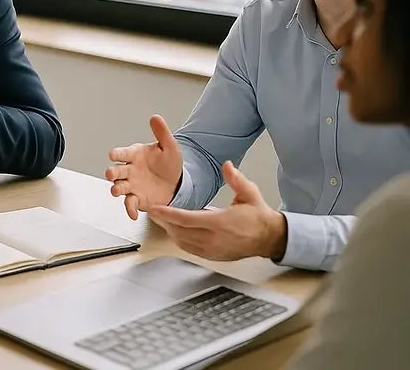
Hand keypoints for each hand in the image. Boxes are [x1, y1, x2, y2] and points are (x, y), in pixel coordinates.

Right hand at [105, 115, 183, 219]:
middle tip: (111, 174)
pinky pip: (130, 204)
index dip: (117, 153)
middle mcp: (129, 171)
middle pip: (116, 171)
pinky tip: (133, 213)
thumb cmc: (168, 163)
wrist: (177, 183)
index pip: (123, 153)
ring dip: (116, 189)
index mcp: (134, 156)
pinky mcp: (137, 199)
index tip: (113, 154)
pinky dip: (129, 209)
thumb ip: (161, 133)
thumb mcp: (169, 147)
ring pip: (119, 187)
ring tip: (116, 190)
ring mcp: (131, 185)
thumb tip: (156, 117)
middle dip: (112, 172)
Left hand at [148, 161, 286, 261]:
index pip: (186, 219)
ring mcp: (213, 250)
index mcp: (220, 223)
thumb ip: (236, 179)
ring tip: (160, 219)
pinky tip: (174, 230)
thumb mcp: (249, 193)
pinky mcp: (213, 256)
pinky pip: (189, 249)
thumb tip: (227, 165)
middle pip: (179, 231)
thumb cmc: (258, 216)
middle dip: (162, 221)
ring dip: (169, 230)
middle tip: (151, 211)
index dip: (167, 214)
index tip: (154, 208)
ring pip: (182, 242)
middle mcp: (214, 239)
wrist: (270, 238)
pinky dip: (179, 239)